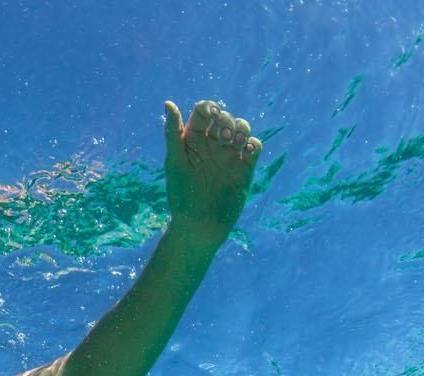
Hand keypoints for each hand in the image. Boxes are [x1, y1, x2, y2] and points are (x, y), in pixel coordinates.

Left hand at [162, 99, 260, 245]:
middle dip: (226, 120)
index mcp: (192, 140)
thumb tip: (168, 103)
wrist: (200, 225)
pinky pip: (254, 147)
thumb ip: (172, 132)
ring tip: (236, 142)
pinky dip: (254, 144)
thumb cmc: (182, 196)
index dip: (209, 108)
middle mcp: (211, 145)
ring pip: (242, 128)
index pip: (204, 112)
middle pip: (225, 117)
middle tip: (223, 136)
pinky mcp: (244, 169)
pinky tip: (247, 151)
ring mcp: (229, 156)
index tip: (211, 116)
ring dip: (242, 128)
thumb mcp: (174, 162)